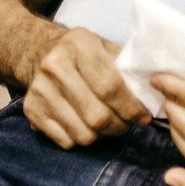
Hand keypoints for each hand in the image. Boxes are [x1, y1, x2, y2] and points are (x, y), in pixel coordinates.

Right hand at [23, 26, 150, 148]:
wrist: (38, 50)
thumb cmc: (81, 52)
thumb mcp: (104, 47)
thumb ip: (126, 68)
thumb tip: (153, 95)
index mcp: (79, 44)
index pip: (110, 86)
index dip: (131, 107)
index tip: (143, 117)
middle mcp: (55, 66)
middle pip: (97, 116)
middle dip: (120, 126)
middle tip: (128, 124)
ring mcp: (40, 90)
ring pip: (83, 134)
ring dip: (102, 136)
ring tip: (109, 124)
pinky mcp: (31, 110)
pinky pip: (66, 141)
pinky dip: (81, 139)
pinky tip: (86, 124)